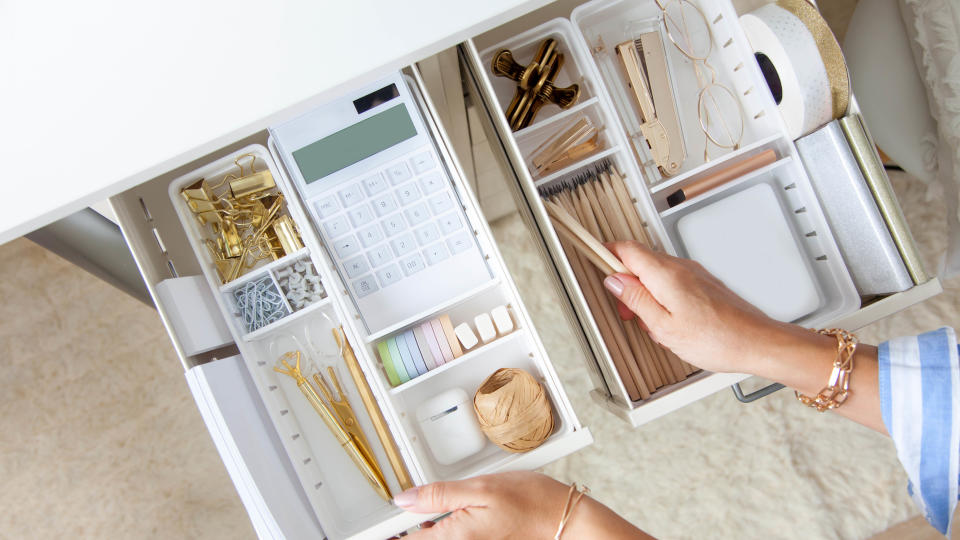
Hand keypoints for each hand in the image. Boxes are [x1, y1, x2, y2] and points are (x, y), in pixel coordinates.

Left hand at [395, 471, 649, 538]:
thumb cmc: (533, 502)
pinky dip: (448, 523)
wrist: (565, 519)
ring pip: (438, 535)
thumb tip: (405, 500)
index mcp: (455, 536)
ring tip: (443, 498)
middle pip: (421, 538)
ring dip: (432, 521)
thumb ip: (439, 494)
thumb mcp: (482, 487)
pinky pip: (453, 535)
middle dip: (413, 520)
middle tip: (416, 497)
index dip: (391, 524)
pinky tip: (461, 506)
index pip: (408, 538)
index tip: (381, 515)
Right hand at [602, 241, 813, 374]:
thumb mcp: (663, 326)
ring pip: (656, 274)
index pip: (627, 249)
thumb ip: (636, 300)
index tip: (592, 257)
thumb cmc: (717, 339)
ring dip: (644, 293)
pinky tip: (668, 322)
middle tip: (625, 311)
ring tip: (650, 323)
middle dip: (625, 283)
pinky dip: (662, 297)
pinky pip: (672, 283)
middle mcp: (681, 268)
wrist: (757, 343)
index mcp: (665, 274)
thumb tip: (615, 281)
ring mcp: (694, 274)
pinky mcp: (704, 284)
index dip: (606, 252)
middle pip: (640, 261)